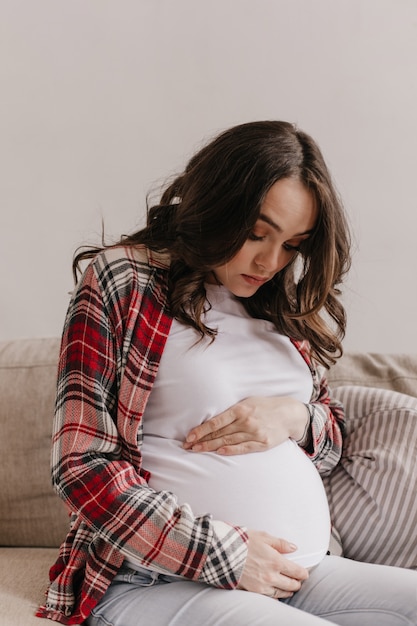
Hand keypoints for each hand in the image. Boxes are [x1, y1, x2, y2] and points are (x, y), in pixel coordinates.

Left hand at [183, 396, 309, 454]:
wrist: (290, 414)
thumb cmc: (266, 406)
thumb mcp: (248, 402)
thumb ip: (232, 411)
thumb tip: (213, 420)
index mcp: (241, 409)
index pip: (216, 422)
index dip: (201, 430)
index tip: (190, 436)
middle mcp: (246, 422)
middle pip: (219, 434)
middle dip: (201, 440)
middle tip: (187, 446)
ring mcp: (254, 433)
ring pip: (228, 442)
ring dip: (210, 447)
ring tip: (197, 450)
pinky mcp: (262, 444)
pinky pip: (243, 448)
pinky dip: (230, 451)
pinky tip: (218, 453)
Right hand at [237, 530, 308, 597]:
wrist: (221, 553)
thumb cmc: (241, 542)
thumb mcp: (262, 537)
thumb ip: (280, 543)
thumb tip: (293, 548)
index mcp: (276, 561)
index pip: (297, 571)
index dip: (303, 573)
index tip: (305, 572)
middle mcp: (271, 576)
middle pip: (292, 585)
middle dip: (298, 583)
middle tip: (299, 580)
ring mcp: (262, 586)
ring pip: (282, 593)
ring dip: (288, 590)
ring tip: (290, 587)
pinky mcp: (253, 591)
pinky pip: (270, 597)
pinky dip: (276, 595)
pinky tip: (277, 592)